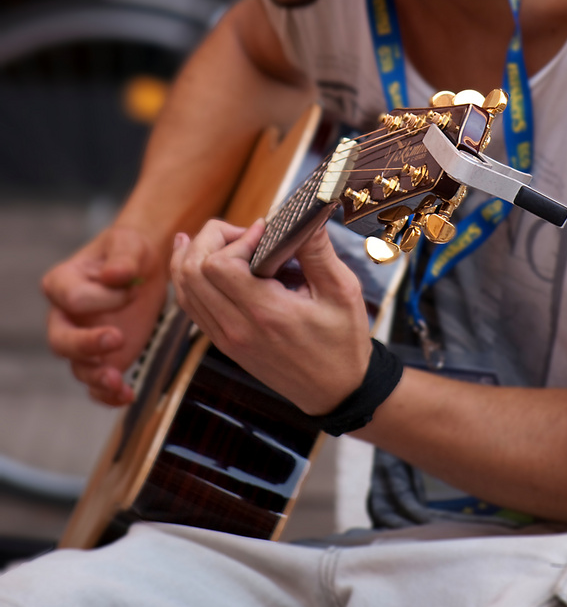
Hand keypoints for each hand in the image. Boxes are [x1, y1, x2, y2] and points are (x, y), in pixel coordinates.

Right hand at [42, 226, 168, 405]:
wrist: (144, 268)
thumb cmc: (129, 251)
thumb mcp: (128, 244)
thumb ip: (122, 258)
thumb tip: (114, 275)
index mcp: (61, 283)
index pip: (74, 299)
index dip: (104, 297)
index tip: (133, 288)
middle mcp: (64, 317)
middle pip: (61, 340)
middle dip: (86, 344)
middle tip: (117, 339)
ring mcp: (82, 341)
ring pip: (79, 367)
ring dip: (98, 378)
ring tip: (120, 382)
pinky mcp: (102, 358)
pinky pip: (96, 385)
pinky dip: (108, 395)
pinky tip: (126, 396)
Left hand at [170, 219, 371, 414]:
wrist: (335, 391)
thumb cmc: (342, 342)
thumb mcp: (343, 292)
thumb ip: (318, 251)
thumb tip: (304, 215)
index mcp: (265, 313)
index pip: (218, 265)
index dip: (235, 238)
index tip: (264, 232)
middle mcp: (237, 328)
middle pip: (191, 270)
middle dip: (211, 239)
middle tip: (245, 235)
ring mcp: (226, 338)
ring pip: (184, 287)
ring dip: (196, 254)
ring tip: (222, 239)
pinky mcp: (224, 343)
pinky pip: (190, 305)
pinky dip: (189, 277)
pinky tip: (198, 257)